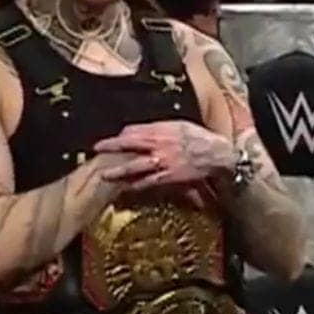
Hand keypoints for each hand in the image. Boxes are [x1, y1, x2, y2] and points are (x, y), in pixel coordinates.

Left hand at [94, 121, 236, 192]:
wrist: (216, 153)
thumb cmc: (198, 138)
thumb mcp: (178, 126)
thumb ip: (159, 128)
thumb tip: (139, 131)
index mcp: (162, 130)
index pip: (135, 130)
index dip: (121, 135)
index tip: (113, 138)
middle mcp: (160, 144)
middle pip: (130, 144)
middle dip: (112, 146)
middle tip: (97, 148)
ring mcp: (163, 161)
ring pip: (136, 166)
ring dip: (119, 171)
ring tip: (105, 174)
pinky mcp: (169, 176)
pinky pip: (149, 181)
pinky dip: (137, 184)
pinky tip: (127, 187)